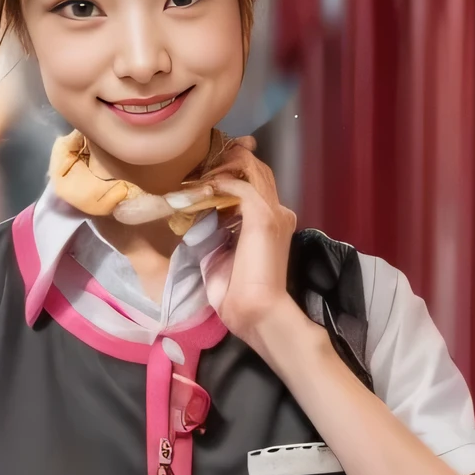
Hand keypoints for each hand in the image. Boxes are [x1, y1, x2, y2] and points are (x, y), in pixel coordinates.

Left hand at [196, 143, 305, 344]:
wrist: (255, 312)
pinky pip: (240, 184)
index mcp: (271, 221)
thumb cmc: (237, 294)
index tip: (202, 176)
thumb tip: (197, 214)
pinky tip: (202, 188)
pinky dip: (219, 182)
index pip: (254, 183)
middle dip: (226, 161)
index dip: (229, 173)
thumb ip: (217, 231)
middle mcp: (277, 211)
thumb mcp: (221, 254)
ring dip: (222, 167)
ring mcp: (273, 211)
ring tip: (198, 175)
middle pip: (255, 169)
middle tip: (197, 167)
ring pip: (252, 168)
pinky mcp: (263, 215)